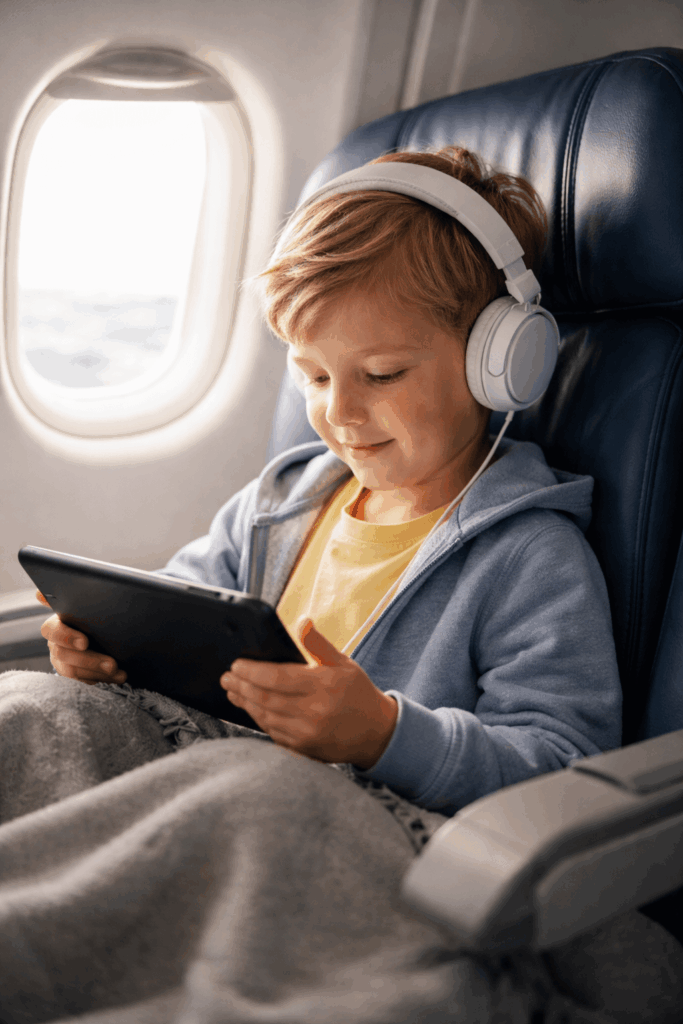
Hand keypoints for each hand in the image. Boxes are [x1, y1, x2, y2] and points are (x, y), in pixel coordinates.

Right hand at [37, 591, 126, 684]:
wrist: (103, 629)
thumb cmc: (93, 613)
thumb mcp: (87, 604)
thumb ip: (73, 596)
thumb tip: (40, 593)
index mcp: (57, 623)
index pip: (52, 630)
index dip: (67, 637)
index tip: (85, 642)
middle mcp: (55, 643)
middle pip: (64, 655)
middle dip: (90, 660)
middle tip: (112, 664)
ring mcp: (62, 661)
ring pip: (73, 672)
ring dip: (98, 673)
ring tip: (119, 672)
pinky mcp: (73, 675)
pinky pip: (83, 682)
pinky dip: (102, 680)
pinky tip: (118, 677)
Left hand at [220, 618, 397, 767]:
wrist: (376, 733)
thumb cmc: (358, 693)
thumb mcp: (344, 663)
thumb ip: (319, 644)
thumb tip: (302, 621)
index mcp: (322, 686)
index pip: (276, 678)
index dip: (251, 671)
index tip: (236, 664)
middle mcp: (313, 712)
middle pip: (265, 698)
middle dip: (241, 687)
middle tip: (226, 677)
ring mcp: (307, 734)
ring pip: (265, 717)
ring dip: (245, 703)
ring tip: (233, 691)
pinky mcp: (303, 749)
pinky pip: (273, 733)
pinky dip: (258, 720)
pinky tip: (251, 709)